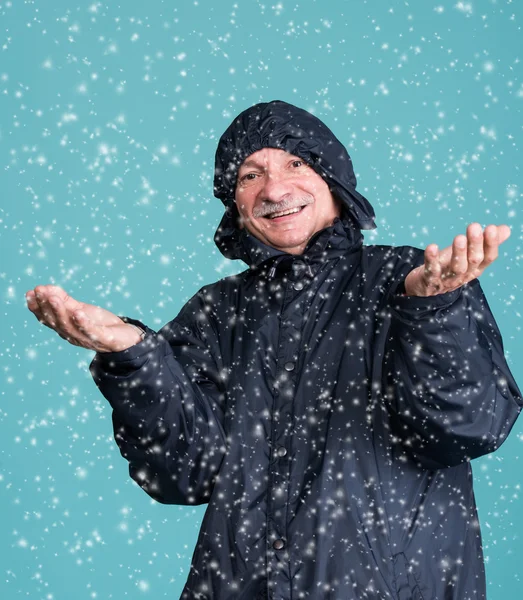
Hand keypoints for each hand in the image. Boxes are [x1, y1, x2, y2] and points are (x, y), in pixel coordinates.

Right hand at [26, 285, 143, 351]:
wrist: (126, 340)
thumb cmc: (100, 324)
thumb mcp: (81, 309)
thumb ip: (64, 300)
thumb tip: (43, 287)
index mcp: (65, 329)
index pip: (47, 319)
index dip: (37, 307)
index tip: (30, 293)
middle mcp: (72, 336)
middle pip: (56, 322)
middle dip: (46, 306)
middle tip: (40, 291)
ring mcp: (87, 339)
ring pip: (69, 327)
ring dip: (60, 312)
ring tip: (54, 298)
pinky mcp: (102, 340)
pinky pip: (91, 332)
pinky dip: (83, 323)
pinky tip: (78, 312)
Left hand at [403, 223, 510, 296]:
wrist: (424, 287)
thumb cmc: (448, 267)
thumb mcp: (466, 255)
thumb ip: (484, 243)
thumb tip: (505, 229)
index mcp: (475, 269)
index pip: (488, 258)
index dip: (491, 244)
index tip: (491, 228)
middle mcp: (464, 275)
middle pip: (473, 261)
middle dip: (475, 244)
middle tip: (474, 226)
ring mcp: (447, 280)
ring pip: (457, 268)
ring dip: (459, 253)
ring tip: (459, 237)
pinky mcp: (430, 281)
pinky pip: (431, 271)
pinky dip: (432, 260)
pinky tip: (432, 247)